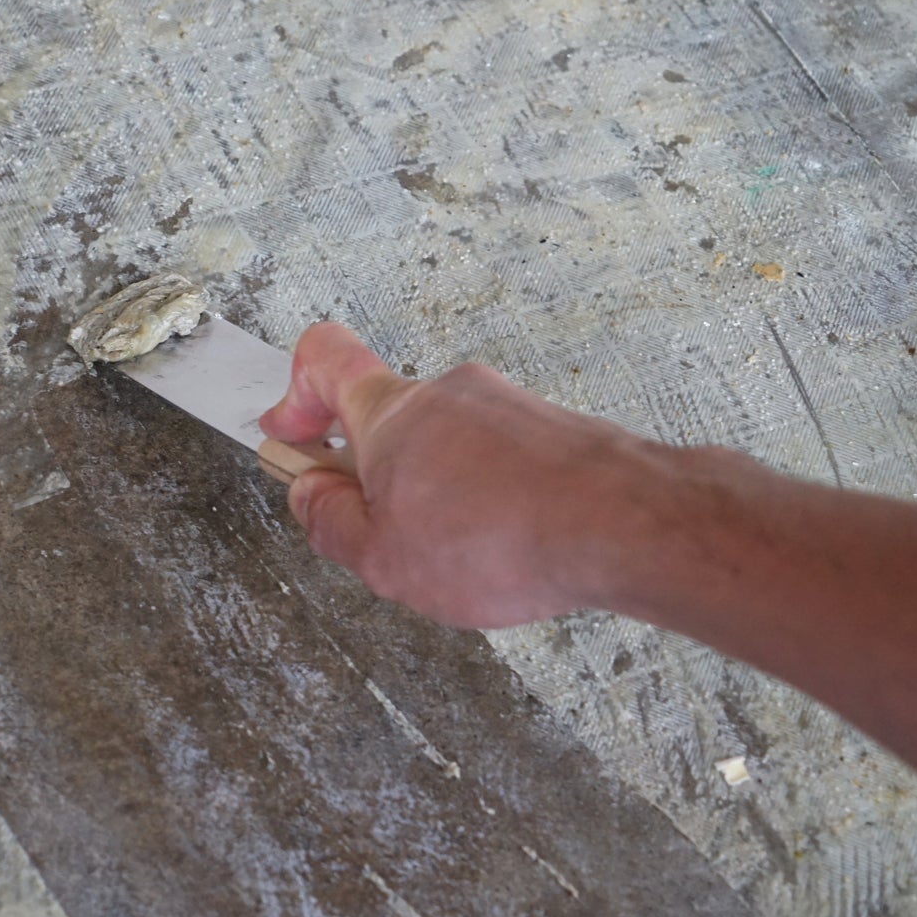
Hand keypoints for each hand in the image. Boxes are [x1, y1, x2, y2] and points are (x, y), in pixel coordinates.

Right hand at [260, 322, 648, 626]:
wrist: (626, 525)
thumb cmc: (504, 539)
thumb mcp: (382, 558)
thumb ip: (330, 523)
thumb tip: (308, 495)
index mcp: (391, 412)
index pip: (323, 357)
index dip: (294, 395)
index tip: (290, 435)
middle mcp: (448, 393)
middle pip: (387, 417)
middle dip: (374, 474)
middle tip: (380, 533)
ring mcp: (507, 408)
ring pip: (447, 445)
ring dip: (437, 492)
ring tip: (459, 558)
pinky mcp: (555, 431)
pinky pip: (499, 461)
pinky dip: (489, 499)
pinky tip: (509, 551)